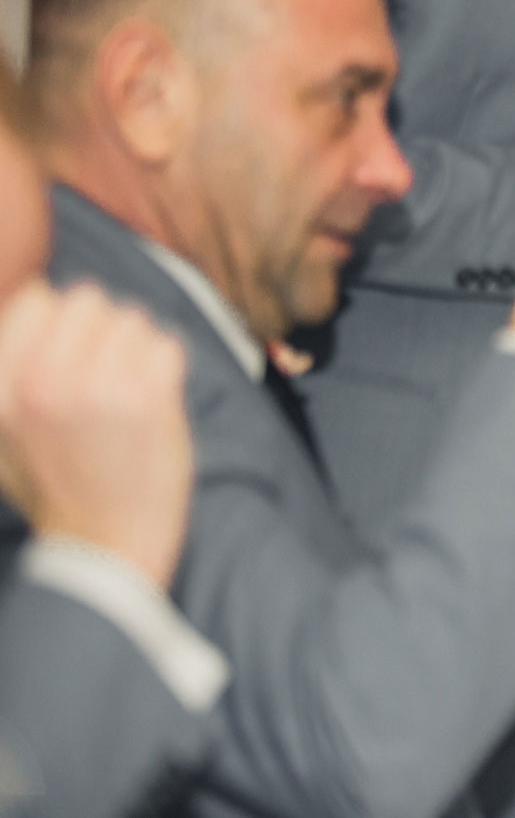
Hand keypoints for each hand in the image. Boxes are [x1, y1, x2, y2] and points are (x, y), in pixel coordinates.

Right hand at [0, 282, 192, 588]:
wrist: (104, 546)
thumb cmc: (56, 485)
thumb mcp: (5, 431)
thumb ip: (14, 369)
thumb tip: (40, 299)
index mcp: (2, 387)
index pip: (37, 298)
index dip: (62, 323)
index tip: (72, 357)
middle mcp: (43, 381)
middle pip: (90, 300)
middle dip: (103, 332)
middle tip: (105, 377)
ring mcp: (98, 387)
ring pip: (134, 320)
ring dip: (138, 351)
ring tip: (127, 395)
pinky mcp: (149, 398)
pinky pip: (168, 345)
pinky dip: (167, 369)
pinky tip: (153, 404)